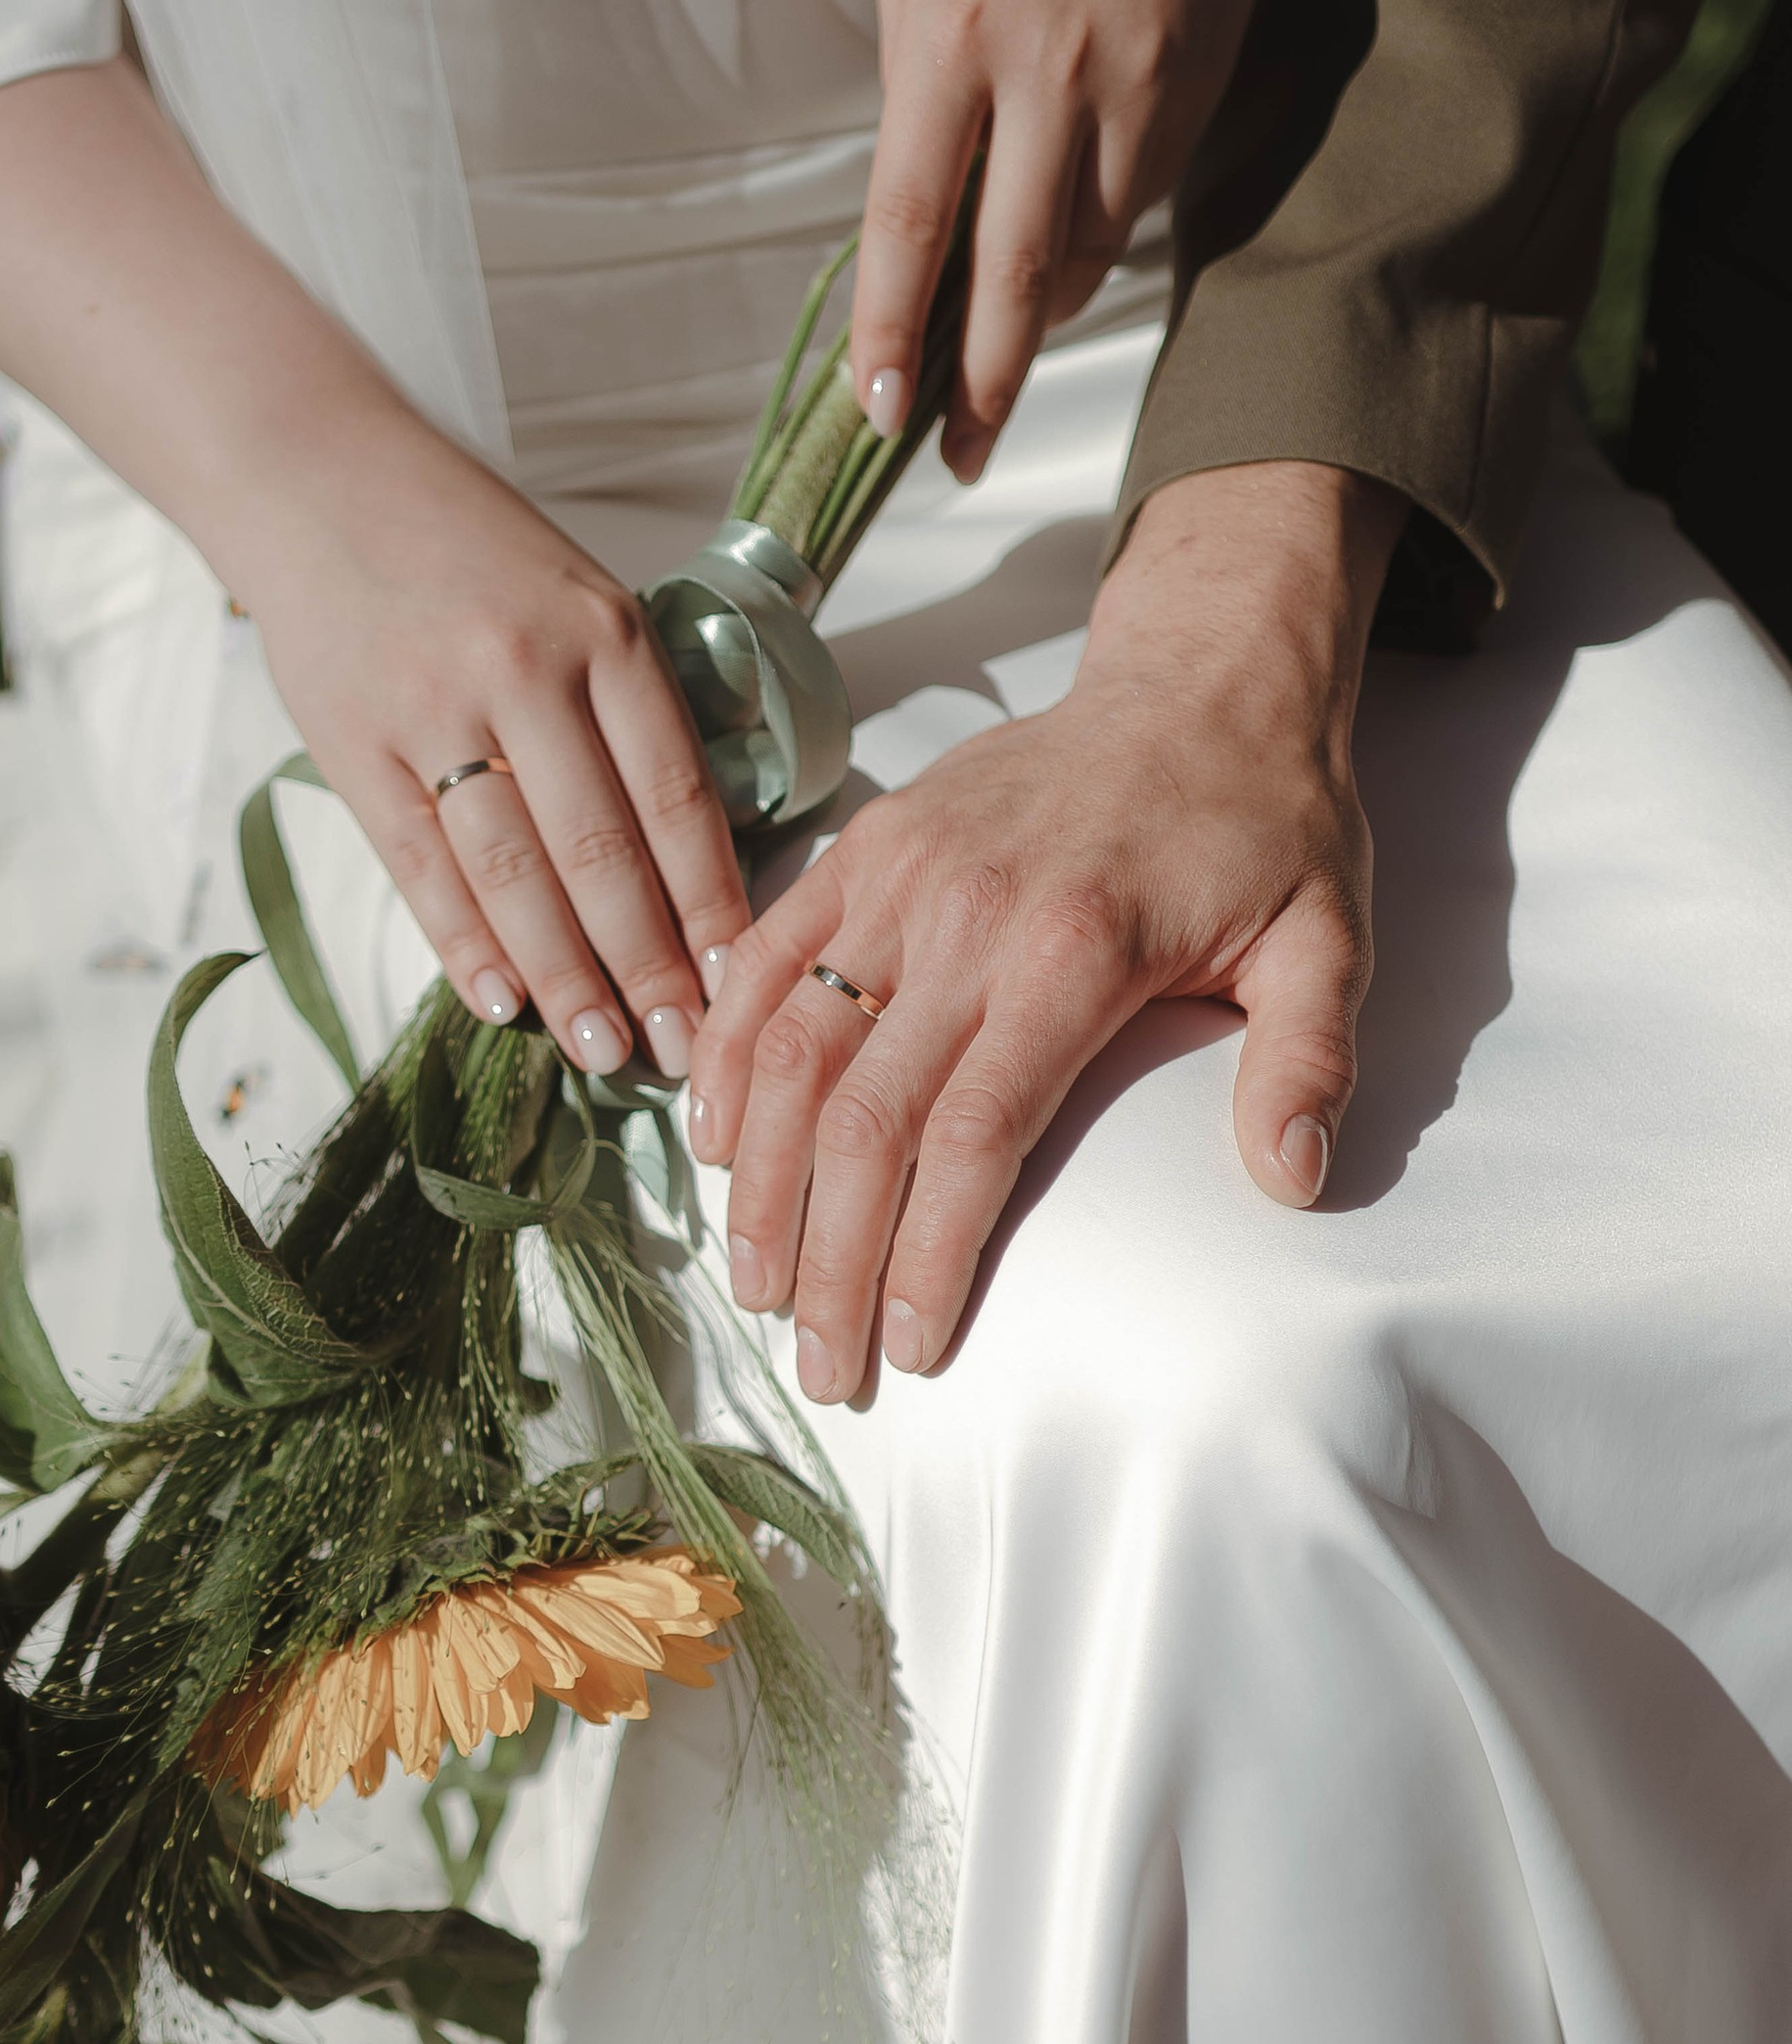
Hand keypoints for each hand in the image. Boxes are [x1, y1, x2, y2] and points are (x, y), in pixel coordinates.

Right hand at [240, 416, 749, 1077]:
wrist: (316, 476)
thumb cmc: (466, 548)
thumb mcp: (578, 595)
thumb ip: (625, 708)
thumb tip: (678, 861)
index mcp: (602, 633)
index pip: (674, 796)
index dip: (708, 902)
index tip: (737, 979)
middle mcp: (523, 671)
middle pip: (600, 852)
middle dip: (649, 965)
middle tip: (683, 1047)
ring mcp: (433, 710)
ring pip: (514, 874)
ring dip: (565, 977)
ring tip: (605, 1051)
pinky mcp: (354, 745)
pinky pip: (422, 868)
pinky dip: (465, 943)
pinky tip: (503, 1002)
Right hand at [683, 467, 1402, 1398]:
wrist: (1200, 681)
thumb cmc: (1260, 826)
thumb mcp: (1327, 936)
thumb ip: (1308, 1058)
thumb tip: (1289, 1180)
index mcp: (1072, 947)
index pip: (973, 1133)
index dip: (924, 1253)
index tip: (905, 1350)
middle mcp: (964, 912)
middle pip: (863, 1115)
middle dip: (827, 1257)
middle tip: (817, 1363)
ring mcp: (898, 875)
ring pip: (790, 1045)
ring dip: (759, 1178)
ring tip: (755, 1282)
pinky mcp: (861, 846)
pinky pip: (762, 959)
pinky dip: (726, 1056)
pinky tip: (715, 1144)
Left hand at [846, 0, 1479, 478]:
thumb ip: (918, 82)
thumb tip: (911, 211)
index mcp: (947, 33)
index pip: (909, 220)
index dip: (890, 332)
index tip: (877, 416)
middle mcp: (1042, 70)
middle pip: (1006, 272)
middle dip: (977, 384)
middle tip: (956, 458)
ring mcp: (1130, 83)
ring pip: (1080, 252)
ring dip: (1033, 322)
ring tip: (995, 368)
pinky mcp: (1193, 86)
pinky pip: (1134, 202)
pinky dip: (1090, 246)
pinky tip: (1061, 260)